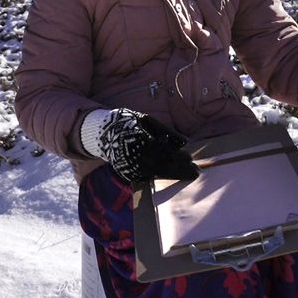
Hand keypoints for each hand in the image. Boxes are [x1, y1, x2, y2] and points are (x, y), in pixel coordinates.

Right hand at [80, 108, 199, 182]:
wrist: (102, 134)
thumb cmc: (129, 123)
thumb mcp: (146, 120)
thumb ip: (166, 131)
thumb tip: (184, 142)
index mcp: (139, 139)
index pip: (164, 151)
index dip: (178, 156)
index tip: (191, 158)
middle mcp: (135, 155)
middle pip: (163, 165)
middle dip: (180, 169)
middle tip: (196, 172)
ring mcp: (131, 167)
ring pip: (157, 173)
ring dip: (174, 174)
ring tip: (189, 174)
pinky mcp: (128, 174)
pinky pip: (148, 176)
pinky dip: (162, 176)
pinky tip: (174, 175)